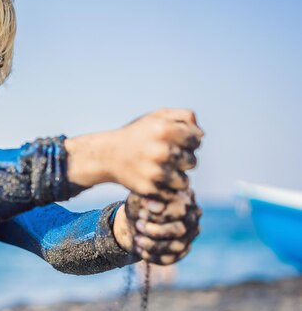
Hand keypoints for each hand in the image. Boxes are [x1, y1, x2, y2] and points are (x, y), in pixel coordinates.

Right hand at [65, 109, 202, 198]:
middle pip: (192, 162)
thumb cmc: (138, 134)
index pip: (196, 141)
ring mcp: (155, 172)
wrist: (108, 155)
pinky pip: (172, 193)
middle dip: (182, 160)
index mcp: (164, 129)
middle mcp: (161, 151)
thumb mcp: (157, 116)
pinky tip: (155, 179)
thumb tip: (201, 134)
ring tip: (161, 169)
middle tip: (165, 157)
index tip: (175, 142)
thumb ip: (184, 117)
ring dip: (176, 177)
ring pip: (184, 181)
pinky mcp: (149, 189)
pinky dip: (166, 189)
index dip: (188, 142)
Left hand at [122, 188, 201, 264]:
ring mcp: (191, 234)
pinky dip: (153, 256)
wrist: (136, 215)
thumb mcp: (141, 195)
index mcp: (186, 197)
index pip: (179, 211)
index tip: (141, 214)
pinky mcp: (183, 249)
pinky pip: (171, 258)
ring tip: (137, 240)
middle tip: (138, 225)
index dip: (159, 216)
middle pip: (181, 230)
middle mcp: (193, 216)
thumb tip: (158, 209)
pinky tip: (139, 250)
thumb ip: (150, 198)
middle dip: (157, 231)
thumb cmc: (140, 201)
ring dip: (153, 245)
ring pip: (177, 247)